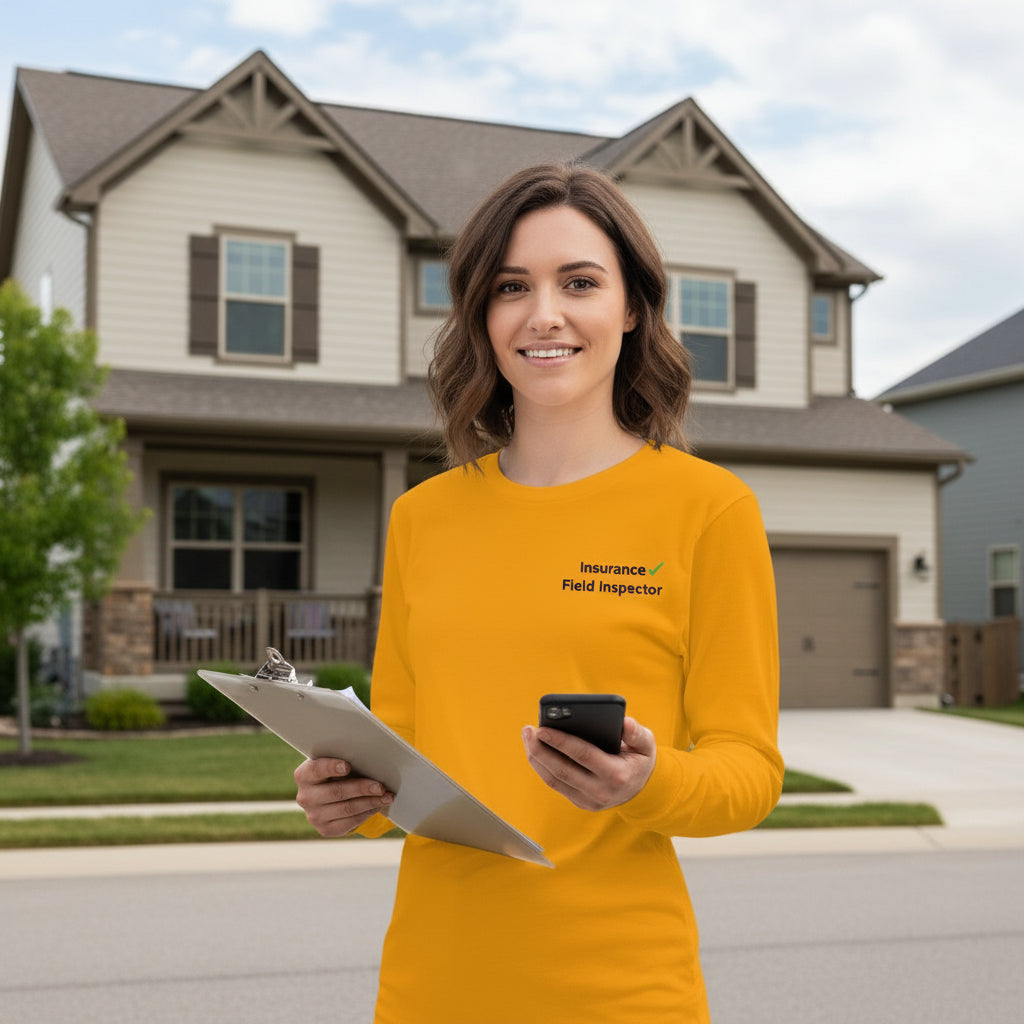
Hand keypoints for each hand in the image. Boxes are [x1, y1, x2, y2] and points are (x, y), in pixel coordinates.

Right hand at [294, 757, 393, 836]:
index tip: (347, 766)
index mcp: (303, 775)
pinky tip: (377, 805)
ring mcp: (314, 816)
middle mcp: (305, 797)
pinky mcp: (325, 829)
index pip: (316, 770)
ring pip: (347, 809)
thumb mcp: (335, 760)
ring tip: (386, 796)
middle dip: (361, 788)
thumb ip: (345, 758)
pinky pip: (350, 822)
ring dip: (370, 802)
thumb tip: (370, 759)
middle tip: (380, 786)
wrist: (328, 791)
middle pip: (336, 792)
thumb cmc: (336, 770)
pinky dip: (367, 813)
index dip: (331, 767)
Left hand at [522, 716, 656, 811]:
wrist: (643, 789)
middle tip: (529, 730)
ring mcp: (588, 800)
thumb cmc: (640, 760)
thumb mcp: (646, 744)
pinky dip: (542, 767)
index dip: (561, 742)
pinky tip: (534, 750)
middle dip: (541, 749)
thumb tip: (625, 722)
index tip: (543, 728)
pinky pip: (556, 784)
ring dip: (536, 758)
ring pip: (554, 779)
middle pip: (562, 770)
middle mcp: (600, 791)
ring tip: (528, 736)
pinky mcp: (580, 802)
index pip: (583, 756)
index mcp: (616, 775)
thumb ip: (637, 733)